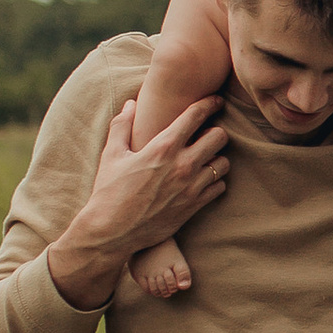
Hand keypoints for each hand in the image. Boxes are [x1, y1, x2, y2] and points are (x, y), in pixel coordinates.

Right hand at [48, 97, 228, 308]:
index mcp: (163, 147)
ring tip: (204, 158)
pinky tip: (202, 179)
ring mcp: (191, 187)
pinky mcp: (194, 206)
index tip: (215, 101)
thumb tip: (131, 104)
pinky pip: (219, 187)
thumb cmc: (109, 191)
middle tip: (206, 134)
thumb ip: (122, 125)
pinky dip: (214, 181)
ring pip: (223, 163)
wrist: (112, 232)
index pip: (196, 116)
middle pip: (219, 137)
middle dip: (215, 131)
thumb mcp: (112, 154)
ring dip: (216, 158)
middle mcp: (182, 165)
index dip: (209, 103)